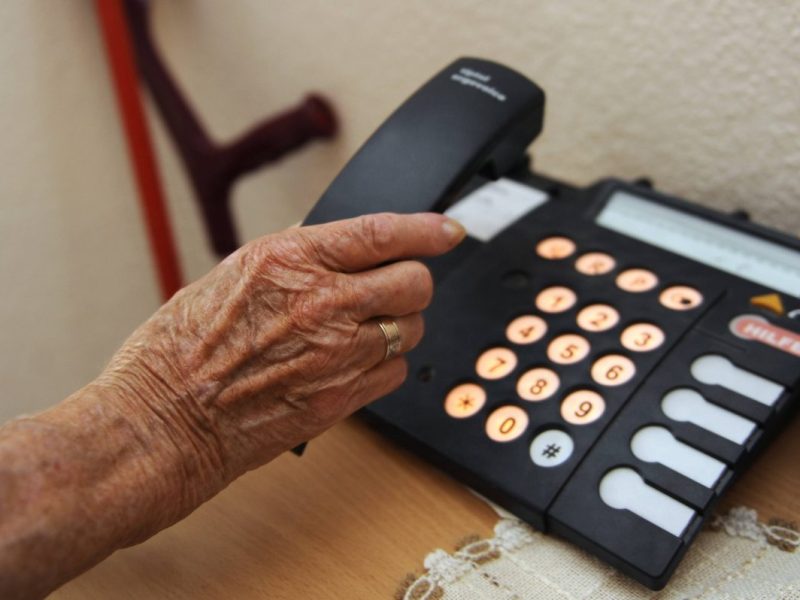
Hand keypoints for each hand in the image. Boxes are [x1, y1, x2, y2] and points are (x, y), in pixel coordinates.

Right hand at [101, 212, 465, 485]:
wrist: (164, 421)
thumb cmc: (180, 351)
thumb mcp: (233, 277)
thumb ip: (295, 260)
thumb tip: (340, 249)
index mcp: (290, 261)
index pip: (382, 232)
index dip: (426, 229)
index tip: (445, 231)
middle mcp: (322, 303)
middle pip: (415, 282)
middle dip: (412, 282)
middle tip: (396, 288)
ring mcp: (337, 353)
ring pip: (413, 328)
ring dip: (399, 325)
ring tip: (362, 331)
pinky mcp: (342, 397)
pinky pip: (396, 372)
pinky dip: (386, 364)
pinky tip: (354, 363)